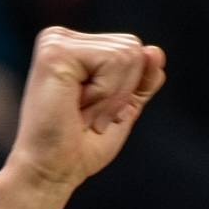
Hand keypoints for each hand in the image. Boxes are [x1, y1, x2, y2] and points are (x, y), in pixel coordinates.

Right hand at [3, 28, 165, 190]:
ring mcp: (56, 41)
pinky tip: (77, 107)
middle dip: (122, 92)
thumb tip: (155, 52)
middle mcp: (61, 37)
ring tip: (82, 113)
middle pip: (133, 48)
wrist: (53, 171)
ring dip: (113, 97)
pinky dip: (105, 94)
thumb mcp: (124, 108)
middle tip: (89, 116)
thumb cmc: (82, 145)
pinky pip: (113, 61)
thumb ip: (142, 79)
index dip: (128, 89)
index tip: (97, 113)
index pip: (134, 51)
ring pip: (128, 54)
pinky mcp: (55, 51)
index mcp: (75, 46)